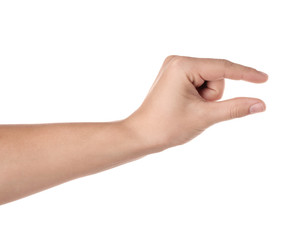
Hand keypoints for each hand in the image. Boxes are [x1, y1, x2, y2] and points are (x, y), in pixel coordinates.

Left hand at [126, 55, 267, 150]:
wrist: (142, 135)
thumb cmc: (166, 126)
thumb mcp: (204, 116)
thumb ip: (234, 108)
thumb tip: (259, 104)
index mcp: (182, 66)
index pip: (223, 68)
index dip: (246, 74)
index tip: (264, 78)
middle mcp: (177, 61)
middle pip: (215, 76)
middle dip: (212, 96)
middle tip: (195, 109)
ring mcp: (175, 68)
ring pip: (209, 81)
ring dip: (206, 98)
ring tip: (188, 109)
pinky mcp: (174, 76)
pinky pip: (199, 83)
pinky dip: (200, 96)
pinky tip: (185, 106)